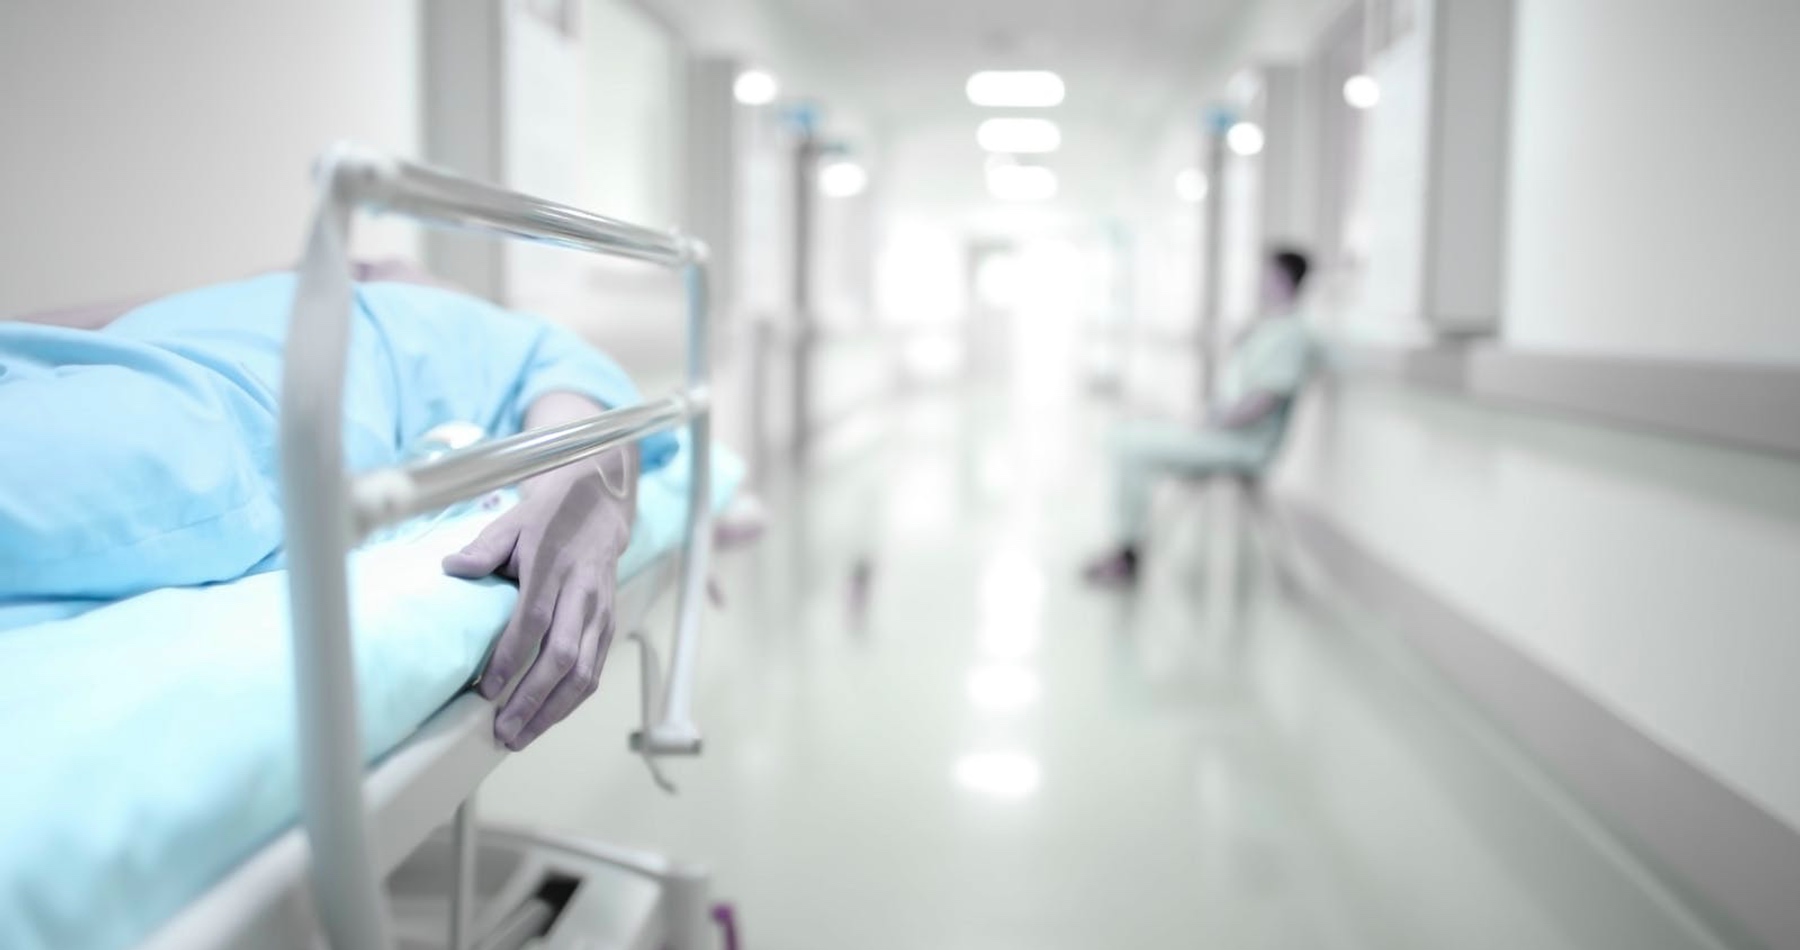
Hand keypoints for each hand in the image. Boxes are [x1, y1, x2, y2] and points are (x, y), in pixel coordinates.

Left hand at [442, 448, 634, 749]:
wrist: (599, 505)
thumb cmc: (548, 518)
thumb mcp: (512, 522)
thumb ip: (484, 549)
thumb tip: (451, 569)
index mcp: (555, 567)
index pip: (533, 620)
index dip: (510, 658)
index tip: (486, 689)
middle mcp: (583, 594)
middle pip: (562, 657)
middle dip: (533, 700)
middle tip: (503, 730)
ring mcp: (601, 612)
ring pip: (584, 673)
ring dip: (553, 711)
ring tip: (521, 737)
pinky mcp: (609, 625)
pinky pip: (594, 672)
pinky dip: (571, 702)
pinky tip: (546, 719)